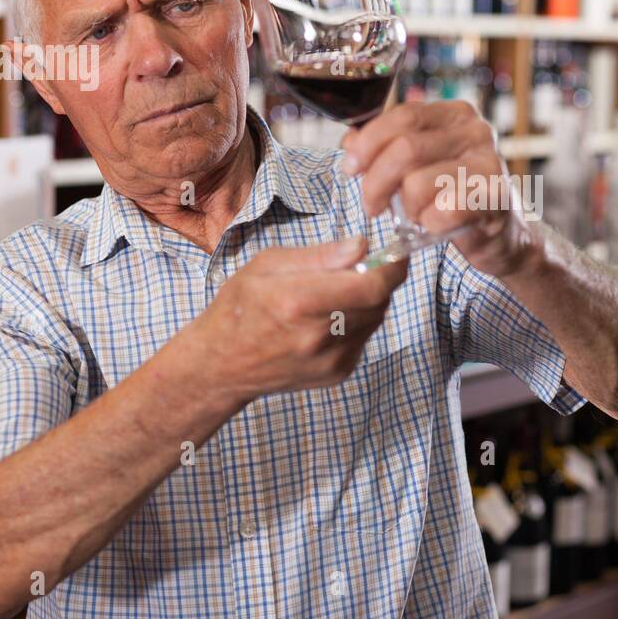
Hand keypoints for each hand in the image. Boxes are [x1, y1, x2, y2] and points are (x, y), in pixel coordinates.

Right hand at [173, 236, 407, 406]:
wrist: (221, 365)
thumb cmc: (239, 308)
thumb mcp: (267, 265)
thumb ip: (319, 255)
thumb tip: (361, 245)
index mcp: (298, 302)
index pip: (371, 286)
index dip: (393, 266)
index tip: (396, 252)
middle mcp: (318, 336)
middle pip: (379, 301)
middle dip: (380, 278)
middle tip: (362, 266)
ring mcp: (331, 360)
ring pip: (376, 319)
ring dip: (369, 300)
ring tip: (336, 293)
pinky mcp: (338, 374)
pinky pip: (365, 338)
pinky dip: (359, 321)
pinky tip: (330, 319)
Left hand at [340, 100, 540, 278]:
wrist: (502, 236)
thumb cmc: (455, 197)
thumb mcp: (419, 166)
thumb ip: (385, 148)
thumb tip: (349, 140)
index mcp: (455, 114)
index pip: (403, 116)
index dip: (368, 142)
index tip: (350, 168)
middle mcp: (476, 131)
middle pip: (405, 149)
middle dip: (375, 183)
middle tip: (371, 207)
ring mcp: (490, 163)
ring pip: (417, 184)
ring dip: (406, 209)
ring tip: (415, 216)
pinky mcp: (495, 199)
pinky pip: (441, 212)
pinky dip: (429, 225)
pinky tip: (436, 226)